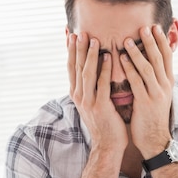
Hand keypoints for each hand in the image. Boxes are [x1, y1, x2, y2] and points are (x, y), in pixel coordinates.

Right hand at [67, 32, 127, 153]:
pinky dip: (104, 69)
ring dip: (89, 55)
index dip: (70, 50)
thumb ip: (91, 88)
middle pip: (76, 67)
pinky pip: (102, 84)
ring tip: (93, 39)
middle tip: (79, 31)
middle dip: (77, 48)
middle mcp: (79, 96)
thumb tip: (91, 71)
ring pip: (86, 73)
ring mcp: (88, 102)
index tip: (69, 33)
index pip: (70, 67)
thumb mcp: (93, 104)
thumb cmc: (104, 124)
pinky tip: (108, 57)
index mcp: (76, 94)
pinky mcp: (101, 106)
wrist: (107, 146)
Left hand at [120, 24, 173, 157]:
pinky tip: (122, 59)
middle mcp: (165, 86)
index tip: (156, 27)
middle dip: (152, 41)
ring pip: (148, 68)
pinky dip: (130, 68)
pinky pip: (137, 82)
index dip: (162, 41)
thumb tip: (151, 64)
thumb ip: (155, 80)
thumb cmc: (153, 117)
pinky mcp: (146, 102)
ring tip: (127, 40)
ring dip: (138, 52)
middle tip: (144, 26)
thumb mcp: (158, 96)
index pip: (168, 57)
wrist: (154, 139)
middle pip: (160, 58)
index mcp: (168, 83)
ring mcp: (156, 94)